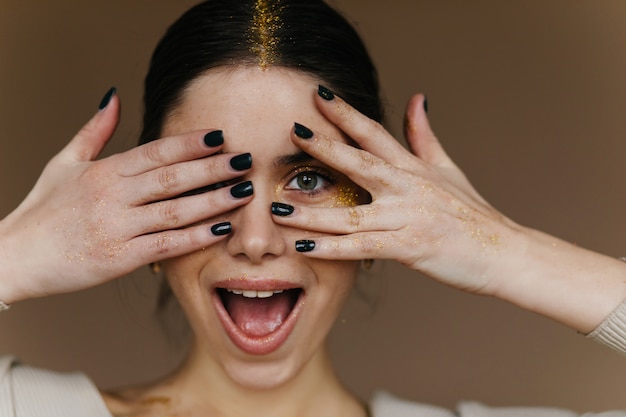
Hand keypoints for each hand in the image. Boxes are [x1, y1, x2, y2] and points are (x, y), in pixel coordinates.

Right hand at [0, 90, 252, 303]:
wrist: (14, 257)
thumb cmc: (43, 210)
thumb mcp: (63, 163)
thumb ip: (94, 131)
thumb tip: (115, 96)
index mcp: (103, 171)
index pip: (155, 152)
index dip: (189, 143)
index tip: (221, 136)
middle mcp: (112, 197)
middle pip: (172, 178)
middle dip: (212, 168)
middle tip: (246, 160)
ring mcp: (117, 228)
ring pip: (175, 211)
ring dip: (213, 200)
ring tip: (244, 191)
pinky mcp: (120, 259)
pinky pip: (167, 245)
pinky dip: (196, 236)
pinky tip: (222, 228)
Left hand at [273, 91, 519, 294]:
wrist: (504, 252)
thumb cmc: (473, 213)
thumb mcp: (448, 168)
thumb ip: (424, 135)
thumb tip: (416, 98)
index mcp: (414, 168)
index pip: (375, 133)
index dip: (346, 114)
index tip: (320, 96)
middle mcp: (409, 187)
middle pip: (360, 163)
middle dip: (325, 147)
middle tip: (292, 133)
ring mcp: (408, 217)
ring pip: (351, 213)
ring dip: (312, 212)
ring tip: (277, 207)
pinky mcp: (409, 247)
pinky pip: (363, 248)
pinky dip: (332, 249)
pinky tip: (303, 248)